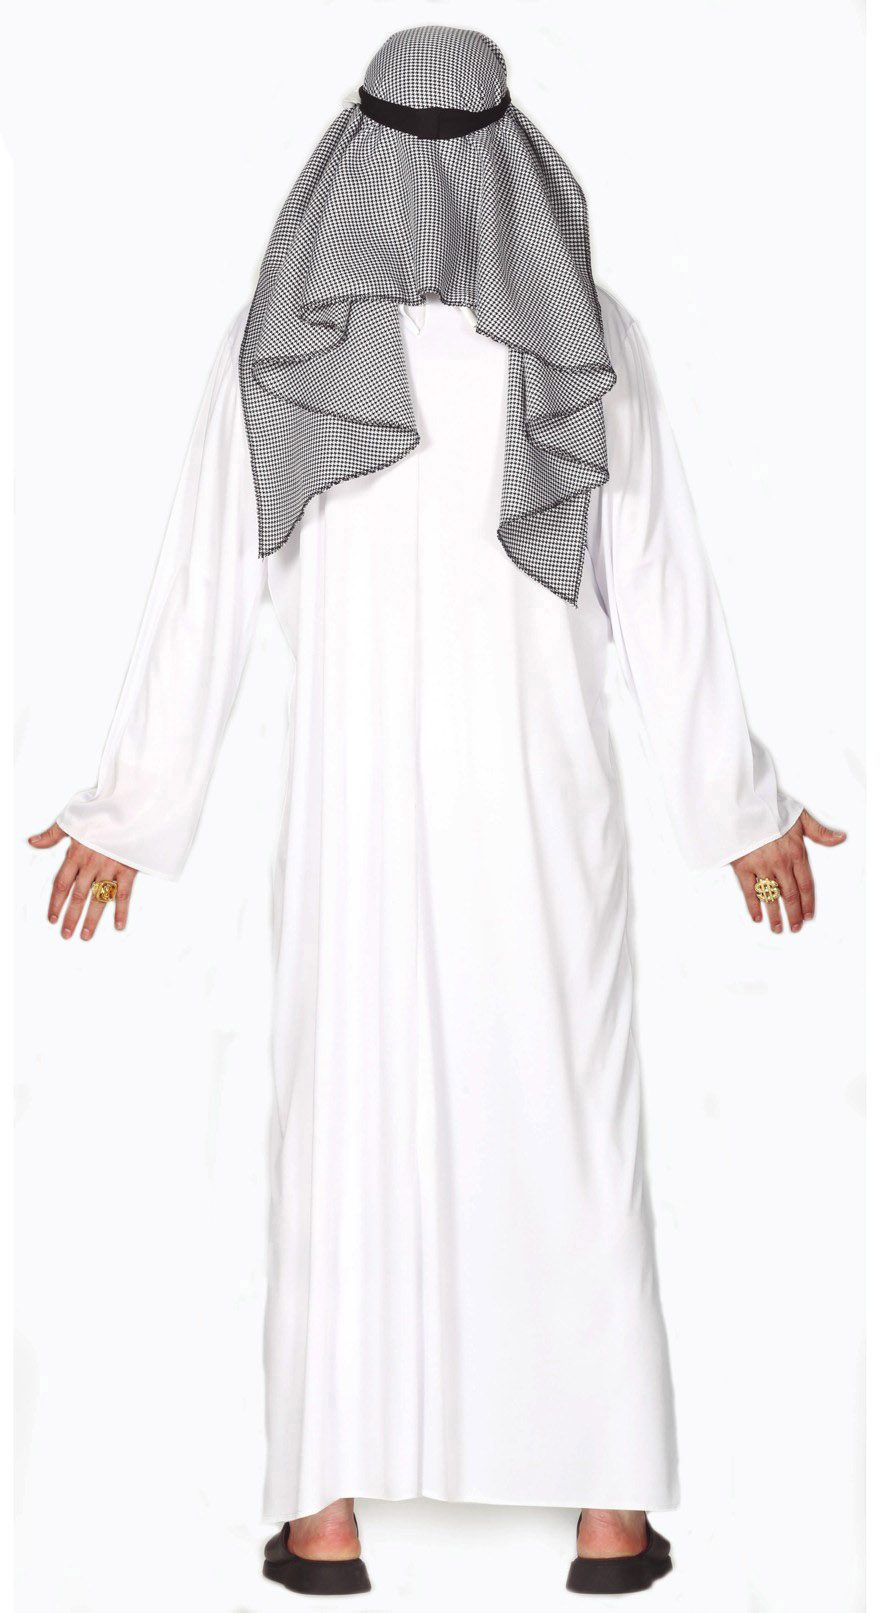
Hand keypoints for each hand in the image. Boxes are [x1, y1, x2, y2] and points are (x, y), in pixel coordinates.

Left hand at [29, 823, 137, 939]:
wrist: (130, 808)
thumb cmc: (102, 812)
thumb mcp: (72, 819)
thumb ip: (52, 834)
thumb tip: (32, 841)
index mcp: (76, 854)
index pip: (62, 884)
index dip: (55, 903)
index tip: (52, 917)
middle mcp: (91, 864)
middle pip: (78, 896)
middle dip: (71, 917)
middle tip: (66, 934)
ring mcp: (110, 868)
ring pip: (98, 899)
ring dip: (91, 919)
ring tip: (85, 935)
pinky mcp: (128, 869)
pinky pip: (123, 894)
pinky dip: (121, 911)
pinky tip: (118, 925)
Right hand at [731, 809, 845, 933]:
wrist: (741, 804)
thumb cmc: (769, 808)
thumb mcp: (800, 816)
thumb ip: (820, 832)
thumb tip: (840, 838)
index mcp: (795, 853)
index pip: (806, 885)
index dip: (808, 903)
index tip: (808, 915)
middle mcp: (780, 863)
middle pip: (790, 895)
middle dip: (793, 914)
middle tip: (794, 927)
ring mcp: (761, 866)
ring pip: (771, 897)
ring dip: (775, 915)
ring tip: (777, 927)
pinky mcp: (742, 867)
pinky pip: (749, 892)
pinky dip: (753, 906)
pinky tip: (757, 917)